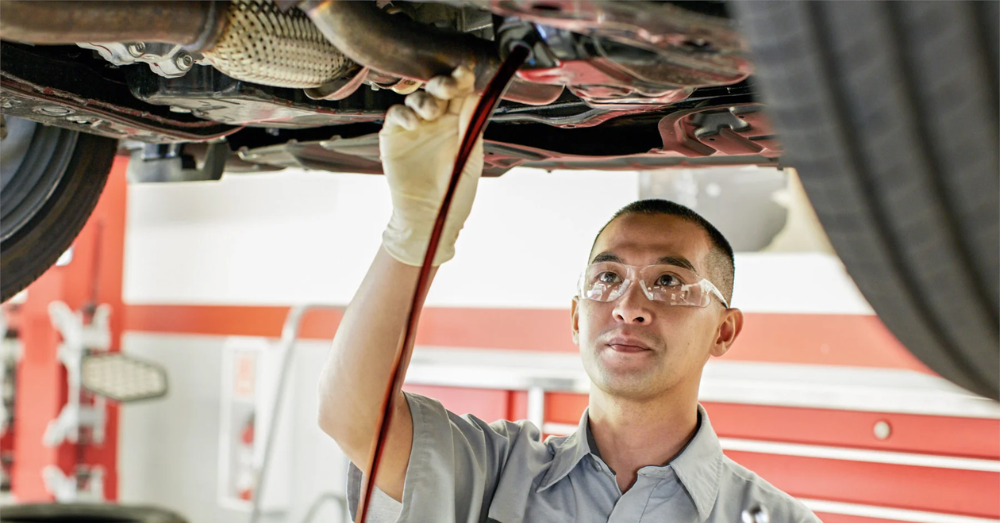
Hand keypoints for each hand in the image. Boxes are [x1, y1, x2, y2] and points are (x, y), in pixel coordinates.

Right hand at [379, 67, 483, 265]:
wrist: (430, 219)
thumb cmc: (455, 194)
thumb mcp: (469, 158)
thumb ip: (471, 126)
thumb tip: (476, 94)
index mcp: (459, 124)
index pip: (460, 93)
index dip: (461, 80)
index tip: (465, 73)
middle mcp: (436, 122)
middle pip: (437, 90)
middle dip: (442, 83)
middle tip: (446, 88)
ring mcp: (414, 128)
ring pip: (416, 98)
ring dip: (424, 100)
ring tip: (430, 114)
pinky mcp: (394, 138)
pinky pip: (395, 115)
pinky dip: (403, 114)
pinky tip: (413, 125)